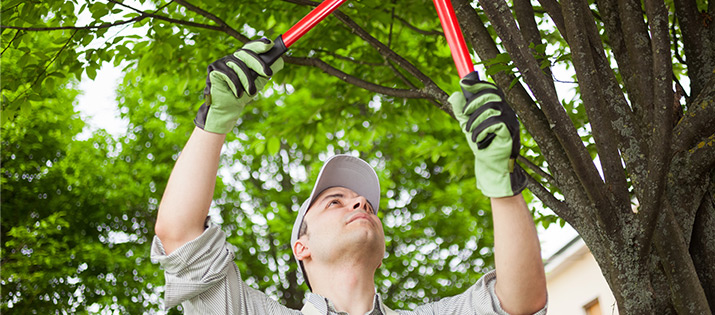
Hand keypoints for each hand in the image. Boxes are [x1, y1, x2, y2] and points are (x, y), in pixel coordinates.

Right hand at [194, 39, 283, 133]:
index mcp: (242, 59)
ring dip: (247, 80)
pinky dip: (235, 84)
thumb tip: (279, 61)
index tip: (270, 44)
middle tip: (268, 73)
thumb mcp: (257, 82)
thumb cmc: (243, 95)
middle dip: (258, 63)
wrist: (227, 109)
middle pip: (246, 53)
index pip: (251, 47)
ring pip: (238, 65)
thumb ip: (265, 71)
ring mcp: (222, 62)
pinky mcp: (213, 68)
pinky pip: (227, 73)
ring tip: (251, 93)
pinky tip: (237, 93)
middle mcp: (232, 57)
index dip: (259, 44)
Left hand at [448, 77, 525, 196]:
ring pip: (491, 108)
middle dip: (474, 102)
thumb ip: (461, 111)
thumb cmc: (481, 144)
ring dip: (475, 120)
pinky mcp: (510, 132)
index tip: (463, 83)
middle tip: (464, 114)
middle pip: (491, 94)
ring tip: (470, 132)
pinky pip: (495, 122)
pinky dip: (481, 130)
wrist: (490, 165)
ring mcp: (511, 121)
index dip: (478, 84)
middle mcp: (507, 111)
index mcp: (498, 108)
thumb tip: (454, 94)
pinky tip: (478, 139)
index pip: (491, 89)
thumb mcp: (467, 125)